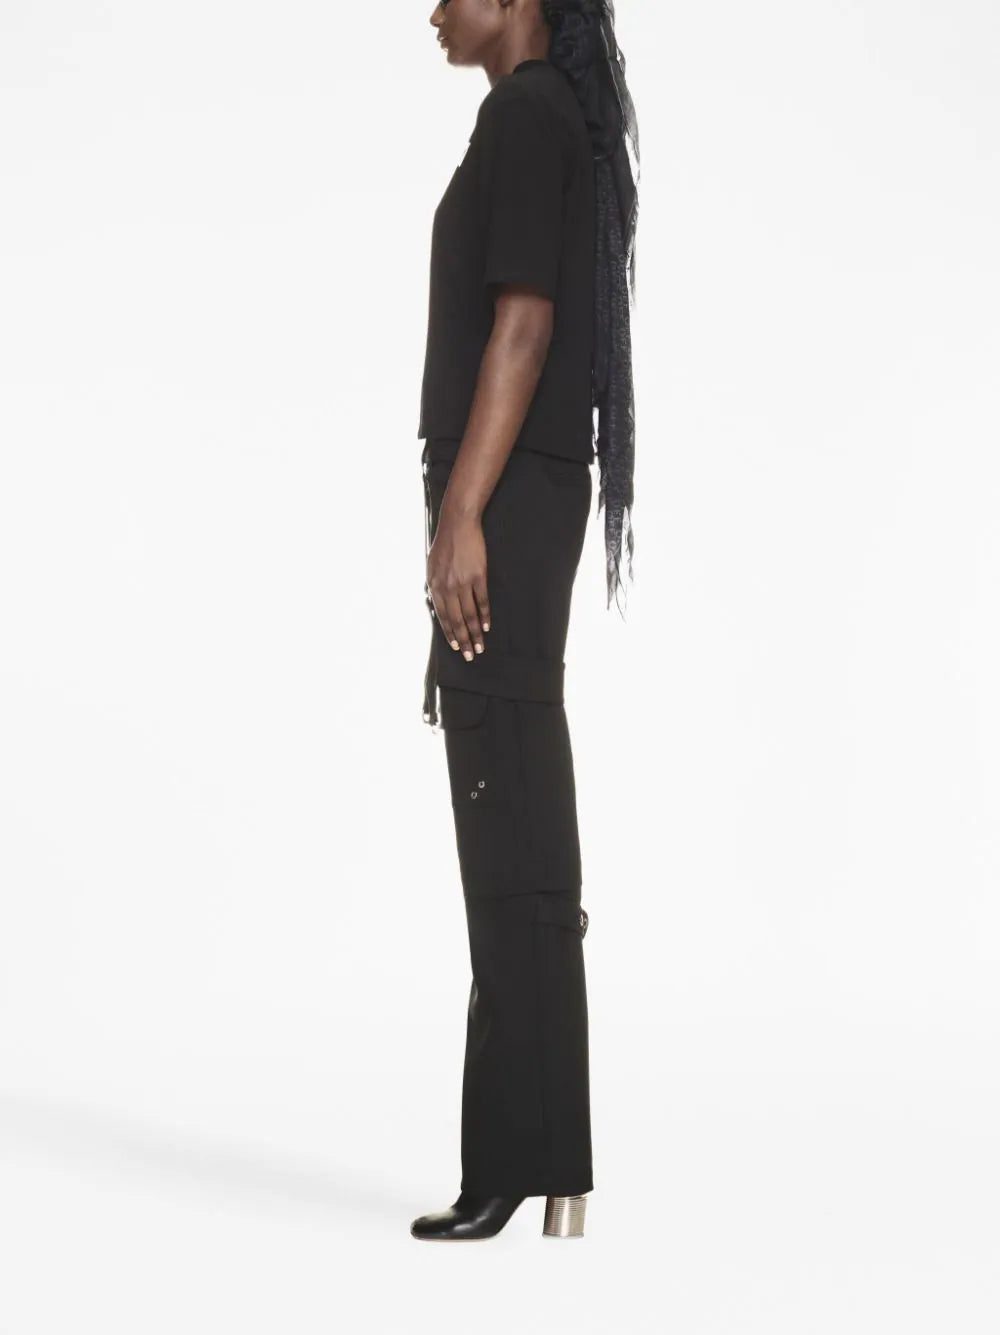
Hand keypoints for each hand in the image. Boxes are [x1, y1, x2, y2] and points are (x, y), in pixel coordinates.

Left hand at [425, 510, 490, 660]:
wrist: (458, 524)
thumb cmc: (444, 544)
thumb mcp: (432, 566)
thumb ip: (435, 586)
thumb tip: (438, 604)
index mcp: (434, 586)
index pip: (443, 617)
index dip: (450, 633)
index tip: (456, 646)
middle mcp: (447, 587)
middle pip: (456, 620)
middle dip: (463, 640)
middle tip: (469, 655)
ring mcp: (463, 582)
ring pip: (469, 615)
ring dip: (475, 633)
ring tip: (480, 646)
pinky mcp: (478, 576)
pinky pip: (482, 601)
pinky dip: (484, 616)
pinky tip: (486, 626)